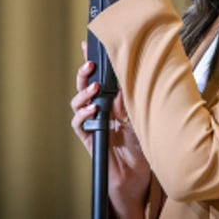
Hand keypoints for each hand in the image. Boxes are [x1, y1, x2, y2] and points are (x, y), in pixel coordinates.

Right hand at [70, 42, 150, 218]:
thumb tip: (125, 82)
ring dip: (83, 93)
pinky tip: (91, 110)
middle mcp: (100, 108)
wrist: (136, 174)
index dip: (93, 61)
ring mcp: (92, 122)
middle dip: (84, 72)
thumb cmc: (140, 144)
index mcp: (113, 100)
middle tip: (90, 64)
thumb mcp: (140, 116)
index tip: (89, 44)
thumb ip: (130, 100)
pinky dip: (82, 114)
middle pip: (85, 85)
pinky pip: (78, 123)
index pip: (101, 76)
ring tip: (93, 89)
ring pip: (78, 102)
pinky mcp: (88, 137)